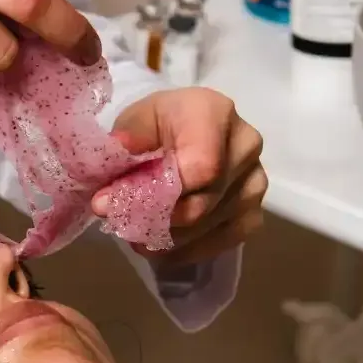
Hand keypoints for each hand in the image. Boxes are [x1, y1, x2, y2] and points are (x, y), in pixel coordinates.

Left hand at [91, 88, 266, 266]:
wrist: (189, 128)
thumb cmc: (159, 123)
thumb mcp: (135, 122)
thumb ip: (124, 151)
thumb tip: (108, 196)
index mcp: (215, 114)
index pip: (200, 168)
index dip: (156, 194)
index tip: (113, 203)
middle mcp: (245, 147)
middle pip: (200, 205)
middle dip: (153, 219)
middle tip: (119, 222)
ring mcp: (254, 184)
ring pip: (205, 229)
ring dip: (164, 238)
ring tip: (136, 232)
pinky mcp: (253, 214)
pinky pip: (218, 244)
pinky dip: (184, 249)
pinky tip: (162, 241)